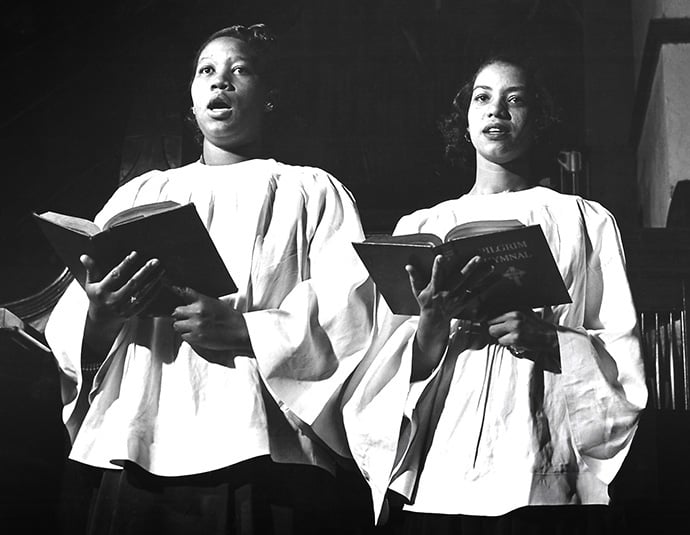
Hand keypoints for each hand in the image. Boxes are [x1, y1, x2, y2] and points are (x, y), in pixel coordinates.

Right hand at [81, 251, 164, 324]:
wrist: (101, 320)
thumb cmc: (97, 297)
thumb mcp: (90, 284)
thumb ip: (91, 270)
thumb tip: (84, 256)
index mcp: (101, 291)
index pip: (115, 275)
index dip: (125, 264)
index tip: (135, 254)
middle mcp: (112, 300)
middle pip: (132, 284)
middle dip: (145, 272)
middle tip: (155, 261)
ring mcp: (123, 308)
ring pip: (141, 293)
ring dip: (153, 281)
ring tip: (161, 270)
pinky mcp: (132, 313)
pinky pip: (145, 301)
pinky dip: (154, 292)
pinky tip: (160, 282)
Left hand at [170, 286, 253, 362]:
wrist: (239, 331)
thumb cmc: (229, 317)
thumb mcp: (215, 302)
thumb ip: (200, 300)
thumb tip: (185, 294)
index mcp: (202, 301)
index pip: (184, 292)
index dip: (176, 290)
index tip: (170, 287)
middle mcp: (197, 312)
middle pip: (176, 312)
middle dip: (181, 315)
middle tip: (189, 318)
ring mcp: (195, 325)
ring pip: (177, 325)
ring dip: (183, 327)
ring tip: (194, 328)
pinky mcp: (196, 338)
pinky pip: (184, 336)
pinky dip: (188, 336)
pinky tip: (197, 335)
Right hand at [407, 254, 493, 378]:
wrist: (434, 321)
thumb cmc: (425, 303)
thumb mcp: (417, 291)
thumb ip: (415, 278)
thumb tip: (408, 266)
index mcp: (435, 290)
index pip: (435, 277)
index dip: (437, 268)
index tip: (440, 257)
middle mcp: (447, 294)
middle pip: (459, 280)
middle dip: (468, 269)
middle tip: (478, 258)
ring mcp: (457, 298)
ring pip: (471, 285)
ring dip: (482, 276)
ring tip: (491, 266)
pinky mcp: (465, 302)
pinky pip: (478, 293)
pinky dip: (488, 286)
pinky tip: (497, 278)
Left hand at [487, 310, 560, 370]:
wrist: (550, 336)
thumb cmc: (535, 325)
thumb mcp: (523, 312)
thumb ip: (508, 311)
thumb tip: (489, 313)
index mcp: (515, 308)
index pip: (492, 312)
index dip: (491, 320)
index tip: (493, 323)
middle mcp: (514, 315)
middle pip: (489, 322)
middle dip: (494, 329)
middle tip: (503, 332)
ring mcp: (515, 326)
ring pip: (493, 332)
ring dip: (500, 336)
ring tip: (511, 336)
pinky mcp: (516, 337)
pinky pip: (501, 341)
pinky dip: (506, 343)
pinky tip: (515, 341)